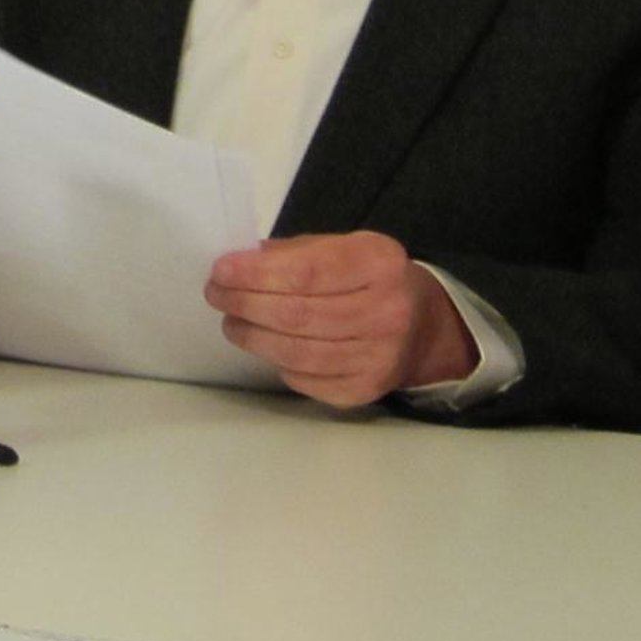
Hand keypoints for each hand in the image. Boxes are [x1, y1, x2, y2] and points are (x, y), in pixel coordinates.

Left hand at [204, 231, 475, 407]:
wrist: (422, 327)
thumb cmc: (368, 279)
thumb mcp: (342, 248)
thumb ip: (293, 254)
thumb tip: (237, 265)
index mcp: (380, 264)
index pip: (307, 271)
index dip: (257, 274)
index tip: (221, 271)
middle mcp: (387, 312)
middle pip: (298, 314)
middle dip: (246, 304)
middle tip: (217, 296)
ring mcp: (379, 358)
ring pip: (297, 353)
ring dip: (253, 337)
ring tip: (232, 323)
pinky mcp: (365, 392)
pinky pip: (306, 380)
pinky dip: (278, 364)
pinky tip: (268, 346)